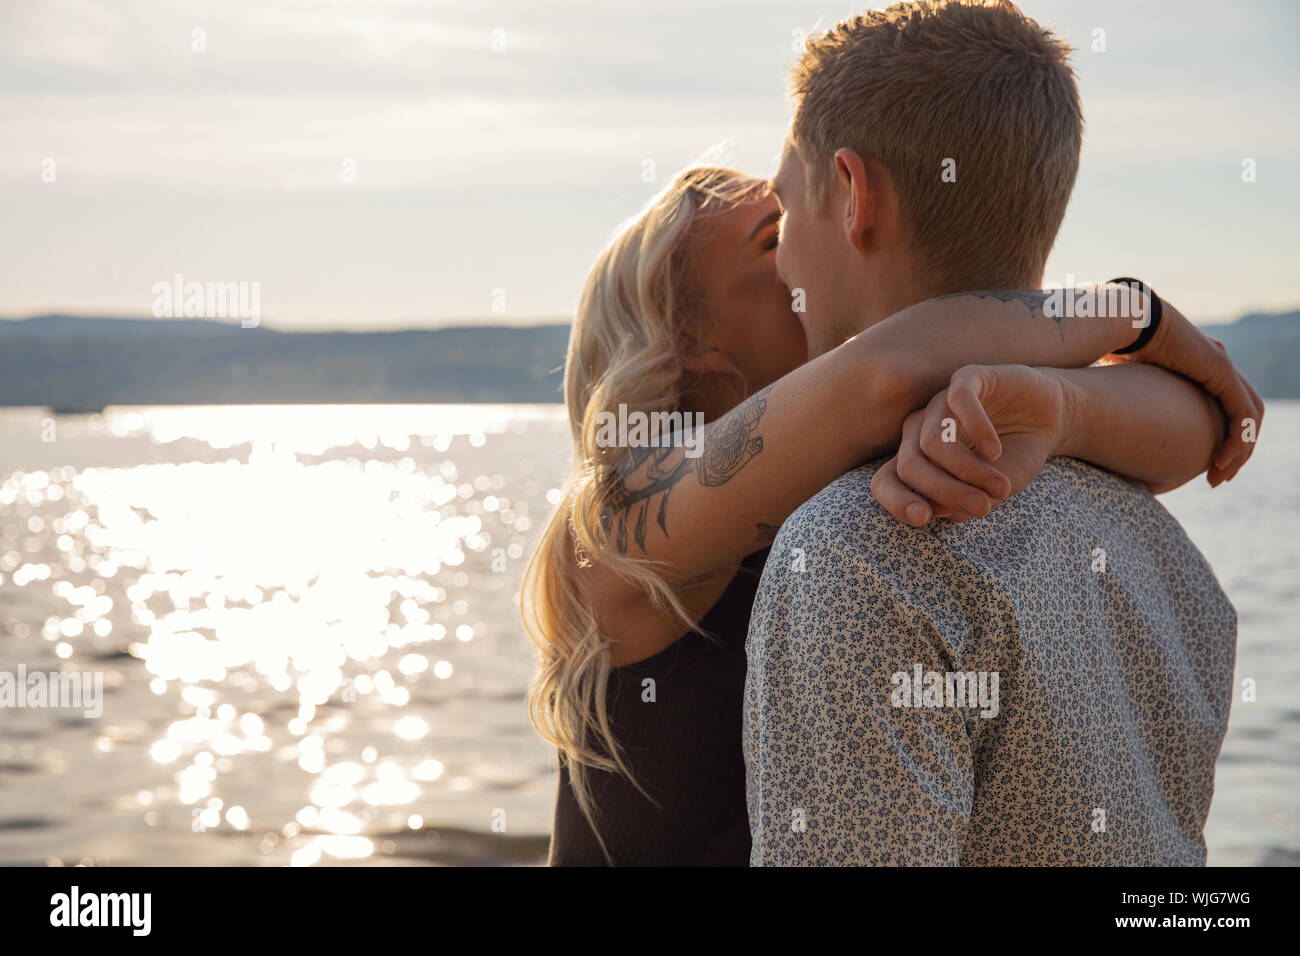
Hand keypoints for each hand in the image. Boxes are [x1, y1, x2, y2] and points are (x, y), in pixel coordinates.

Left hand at [872, 365, 1065, 525]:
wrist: (1049, 417)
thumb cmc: (1014, 456)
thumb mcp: (992, 490)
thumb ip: (965, 503)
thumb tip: (939, 512)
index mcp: (918, 459)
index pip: (885, 480)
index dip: (895, 500)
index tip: (922, 518)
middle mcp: (920, 430)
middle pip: (909, 465)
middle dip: (943, 491)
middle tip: (982, 507)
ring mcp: (940, 403)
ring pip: (932, 440)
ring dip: (966, 469)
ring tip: (1000, 485)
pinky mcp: (967, 378)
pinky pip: (958, 401)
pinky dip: (976, 429)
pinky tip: (994, 450)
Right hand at [1115, 294, 1263, 485]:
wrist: (1118, 321)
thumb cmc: (1108, 349)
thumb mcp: (1124, 386)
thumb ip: (1131, 403)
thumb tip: (1109, 426)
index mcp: (1194, 367)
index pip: (1221, 408)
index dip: (1217, 439)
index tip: (1200, 469)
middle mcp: (1215, 365)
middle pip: (1241, 416)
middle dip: (1234, 451)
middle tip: (1216, 479)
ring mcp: (1221, 367)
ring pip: (1248, 418)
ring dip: (1239, 452)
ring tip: (1220, 477)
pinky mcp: (1221, 372)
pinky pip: (1243, 414)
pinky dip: (1238, 440)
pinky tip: (1222, 461)